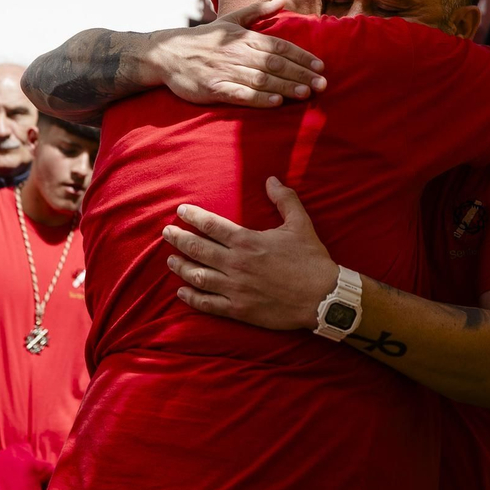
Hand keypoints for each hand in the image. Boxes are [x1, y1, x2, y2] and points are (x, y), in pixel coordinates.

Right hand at [146, 0, 327, 108]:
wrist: (167, 53)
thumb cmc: (203, 39)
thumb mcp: (230, 20)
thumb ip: (258, 11)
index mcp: (245, 37)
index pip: (280, 46)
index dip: (302, 57)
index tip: (320, 66)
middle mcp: (239, 53)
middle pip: (276, 64)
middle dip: (301, 74)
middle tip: (322, 84)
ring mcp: (227, 71)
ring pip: (262, 80)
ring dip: (286, 87)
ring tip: (306, 94)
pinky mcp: (215, 88)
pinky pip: (241, 94)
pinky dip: (259, 99)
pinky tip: (275, 103)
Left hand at [163, 177, 338, 330]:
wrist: (322, 298)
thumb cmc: (311, 260)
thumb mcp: (300, 224)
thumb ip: (284, 199)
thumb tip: (271, 180)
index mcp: (247, 241)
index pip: (211, 225)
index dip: (193, 217)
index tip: (180, 212)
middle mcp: (236, 264)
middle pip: (198, 249)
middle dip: (179, 240)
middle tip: (166, 234)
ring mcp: (235, 288)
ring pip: (198, 276)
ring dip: (181, 268)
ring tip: (170, 261)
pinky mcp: (239, 309)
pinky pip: (208, 303)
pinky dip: (192, 298)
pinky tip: (182, 293)